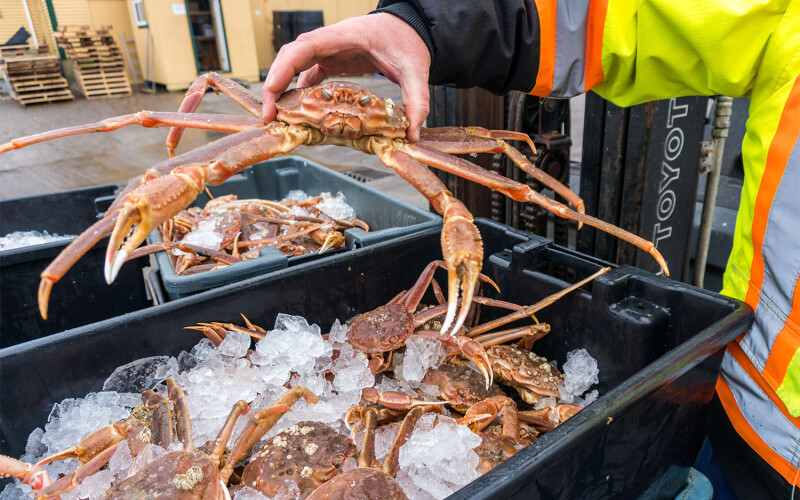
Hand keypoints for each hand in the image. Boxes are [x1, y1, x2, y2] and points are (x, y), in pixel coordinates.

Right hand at [262, 13, 430, 141]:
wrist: (410, 27)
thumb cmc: (408, 41)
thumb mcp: (416, 70)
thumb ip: (417, 100)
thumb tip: (411, 133)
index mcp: (344, 36)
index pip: (304, 47)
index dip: (284, 68)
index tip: (273, 92)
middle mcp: (330, 41)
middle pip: (290, 57)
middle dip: (275, 83)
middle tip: (269, 114)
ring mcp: (328, 50)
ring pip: (294, 65)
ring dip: (282, 88)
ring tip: (277, 117)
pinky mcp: (332, 60)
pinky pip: (307, 74)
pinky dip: (298, 91)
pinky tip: (296, 112)